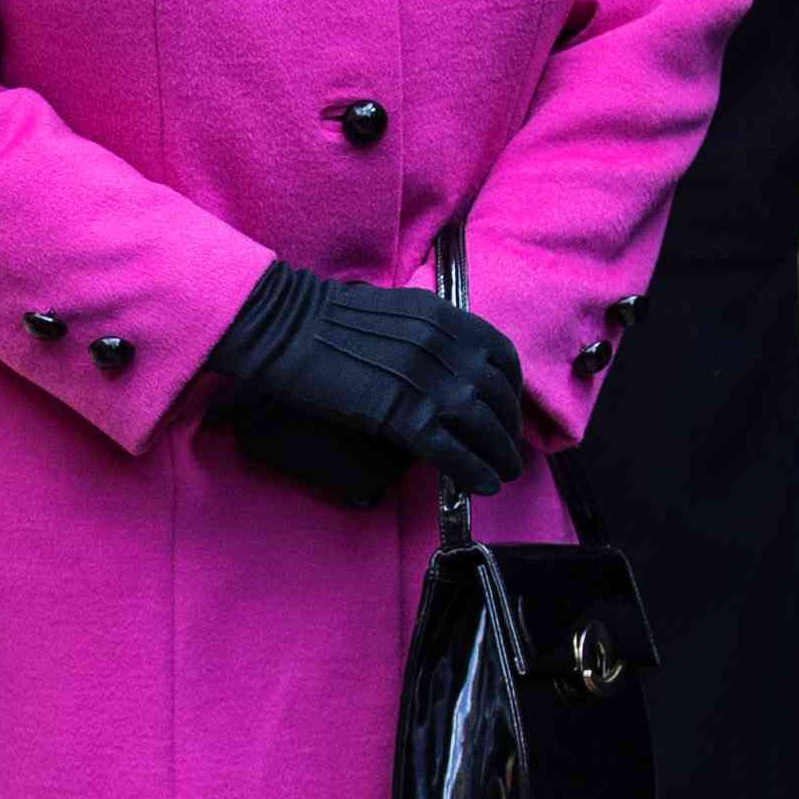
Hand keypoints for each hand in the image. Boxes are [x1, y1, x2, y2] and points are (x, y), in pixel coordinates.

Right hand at [200, 260, 530, 502]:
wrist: (288, 329)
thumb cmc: (328, 319)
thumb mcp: (396, 314)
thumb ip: (428, 336)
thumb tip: (444, 368)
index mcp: (446, 318)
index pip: (501, 356)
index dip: (511, 388)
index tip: (508, 408)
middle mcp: (446, 348)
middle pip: (497, 396)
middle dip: (508, 428)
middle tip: (508, 450)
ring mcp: (427, 383)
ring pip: (481, 426)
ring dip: (499, 455)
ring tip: (504, 473)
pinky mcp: (404, 417)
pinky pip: (452, 451)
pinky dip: (473, 471)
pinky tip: (483, 485)